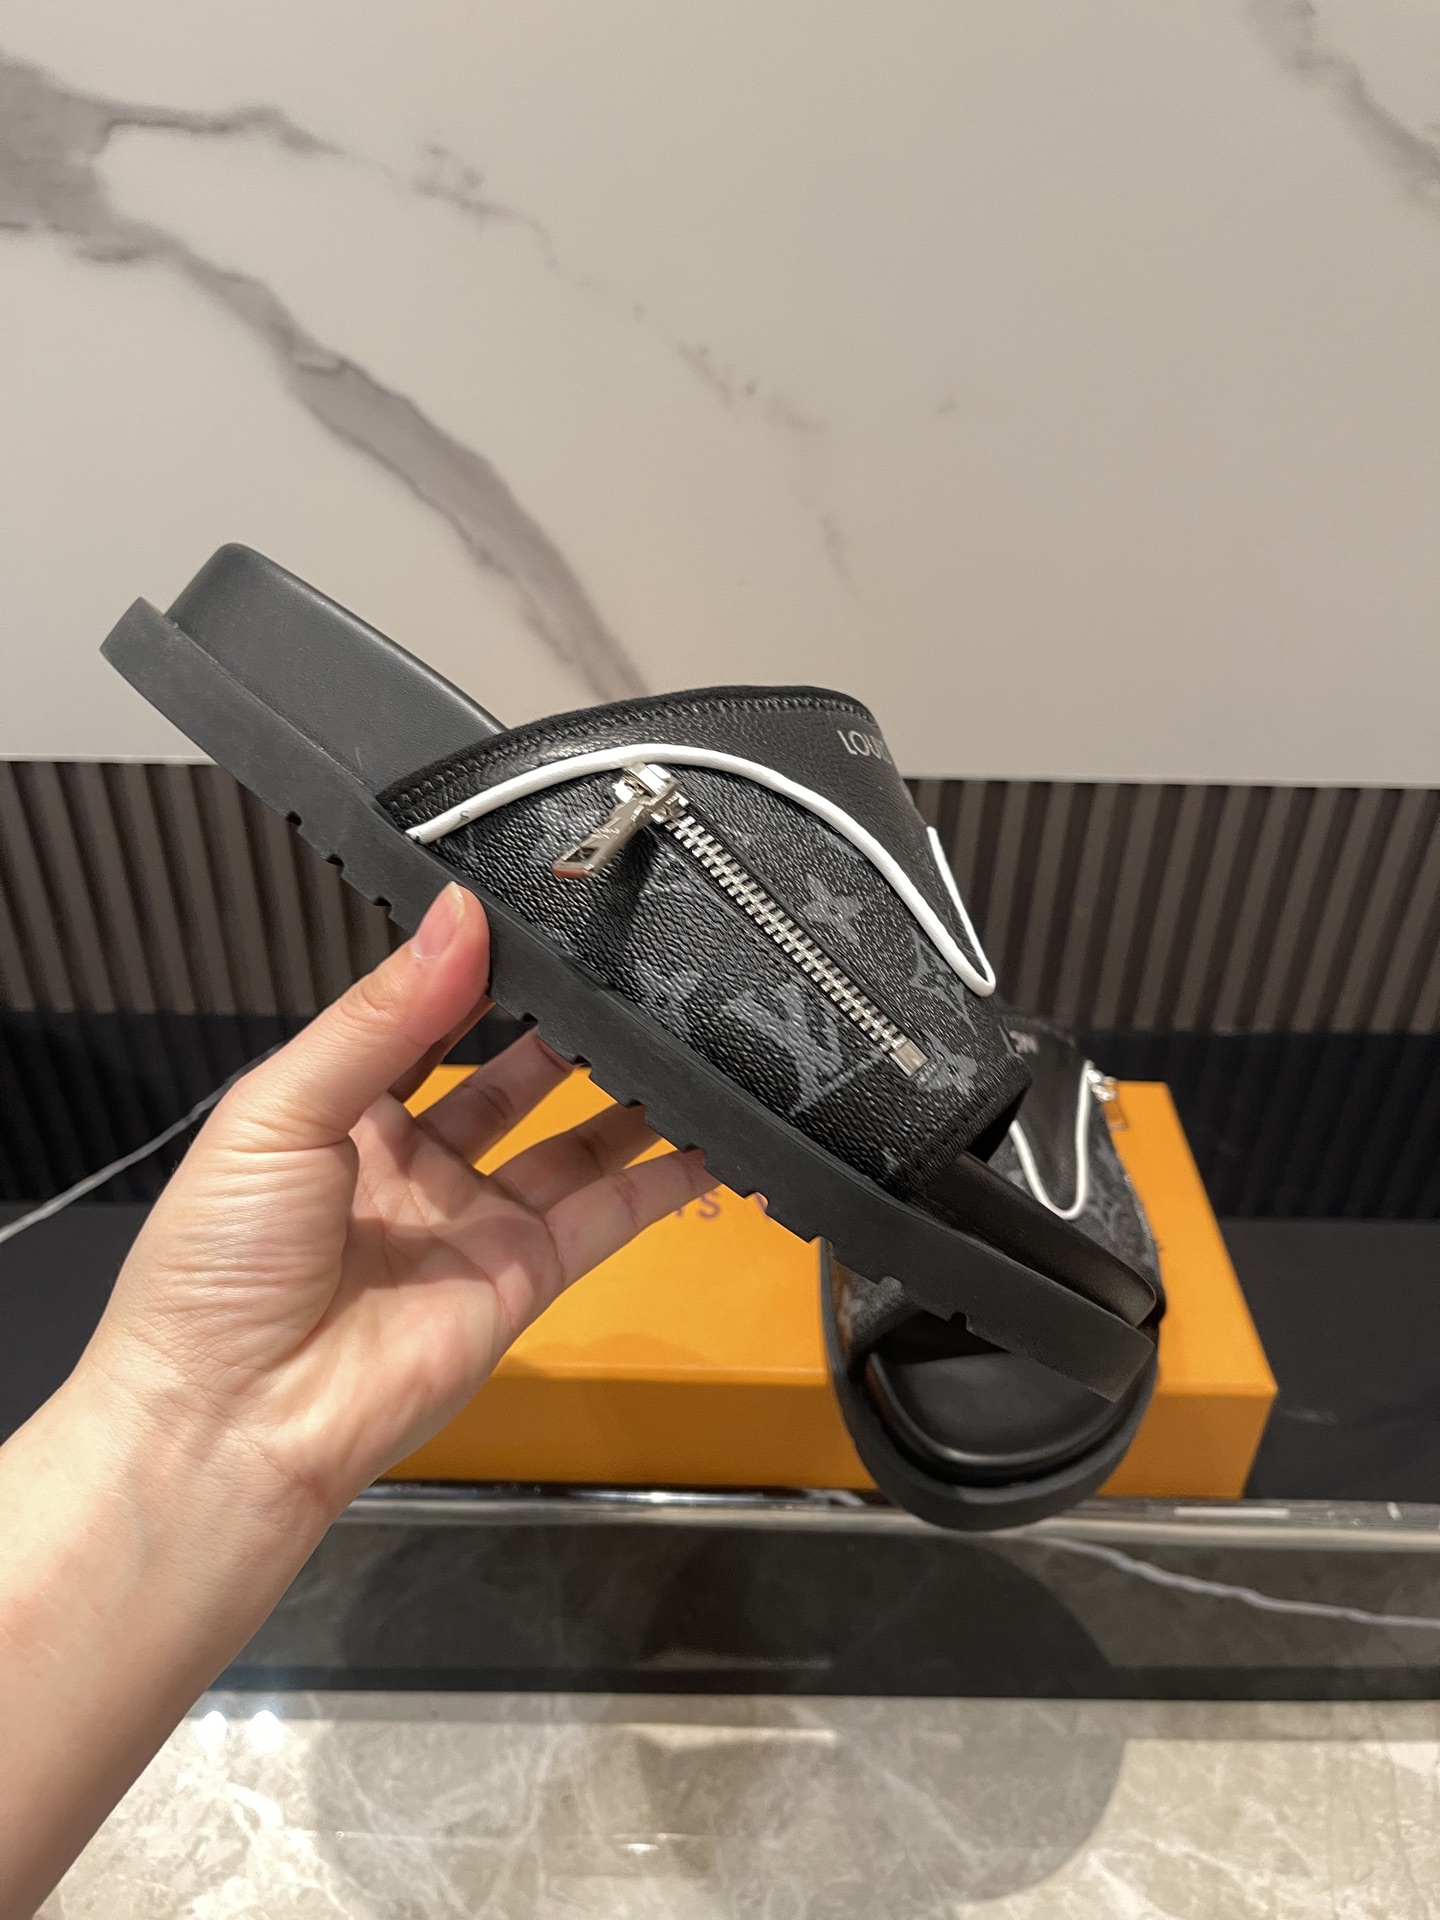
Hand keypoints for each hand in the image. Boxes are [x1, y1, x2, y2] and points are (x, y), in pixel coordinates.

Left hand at [84, 881, 714, 1524]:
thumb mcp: (281, 1110)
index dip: (481, 970)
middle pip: (513, 1072)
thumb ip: (382, 1016)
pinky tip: (714, 1131)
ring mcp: (474, 1221)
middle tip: (630, 967)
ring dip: (627, 1089)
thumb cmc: (217, 1265)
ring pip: (573, 1139)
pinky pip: (609, 1215)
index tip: (543, 915)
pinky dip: (668, 1177)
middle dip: (568, 1022)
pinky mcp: (524, 1278)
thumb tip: (457, 917)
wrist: (232, 1423)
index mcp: (342, 1108)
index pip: (429, 1017)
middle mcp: (416, 1161)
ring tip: (688, 1029)